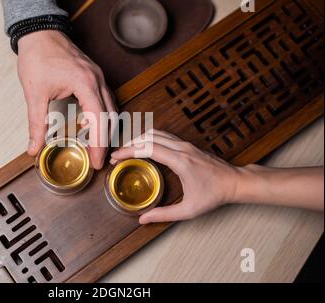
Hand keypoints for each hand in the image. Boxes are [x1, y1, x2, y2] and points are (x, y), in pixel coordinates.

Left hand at [17, 30, 115, 168]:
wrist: (40, 31)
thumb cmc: (37, 56)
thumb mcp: (34, 93)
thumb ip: (36, 123)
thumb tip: (33, 148)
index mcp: (85, 83)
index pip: (99, 119)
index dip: (99, 143)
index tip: (97, 161)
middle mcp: (97, 80)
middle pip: (111, 116)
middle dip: (106, 141)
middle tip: (98, 161)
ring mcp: (99, 76)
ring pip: (112, 108)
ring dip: (106, 129)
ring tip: (96, 148)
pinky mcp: (95, 76)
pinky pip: (106, 99)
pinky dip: (102, 116)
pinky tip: (90, 126)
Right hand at [110, 129, 241, 223]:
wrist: (235, 182)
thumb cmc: (215, 195)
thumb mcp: (189, 210)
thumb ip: (164, 214)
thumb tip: (143, 219)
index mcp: (180, 161)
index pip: (148, 148)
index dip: (128, 151)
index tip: (116, 158)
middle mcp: (181, 148)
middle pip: (148, 137)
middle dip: (129, 144)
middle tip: (117, 156)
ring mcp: (185, 144)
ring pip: (156, 133)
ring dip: (138, 139)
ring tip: (126, 151)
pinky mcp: (187, 145)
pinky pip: (163, 136)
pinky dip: (149, 139)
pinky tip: (143, 148)